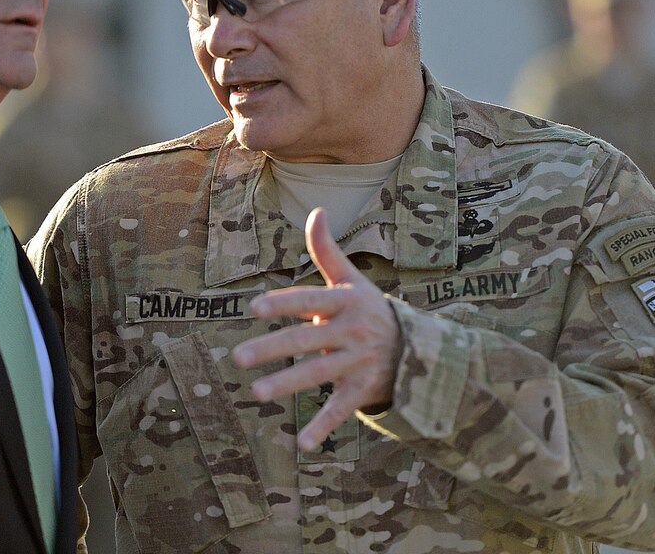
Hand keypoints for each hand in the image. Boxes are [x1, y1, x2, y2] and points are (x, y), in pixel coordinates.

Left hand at [231, 207, 401, 452]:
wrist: (417, 348)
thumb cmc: (370, 309)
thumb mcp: (352, 280)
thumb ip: (327, 250)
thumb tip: (316, 210)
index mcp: (345, 302)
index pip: (309, 301)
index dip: (283, 304)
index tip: (254, 308)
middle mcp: (351, 332)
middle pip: (306, 341)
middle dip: (272, 350)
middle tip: (237, 358)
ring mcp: (357, 363)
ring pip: (318, 375)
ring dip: (287, 385)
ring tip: (255, 394)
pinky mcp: (362, 391)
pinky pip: (340, 410)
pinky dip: (322, 428)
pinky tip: (300, 444)